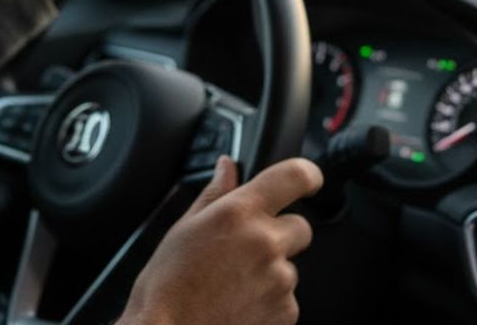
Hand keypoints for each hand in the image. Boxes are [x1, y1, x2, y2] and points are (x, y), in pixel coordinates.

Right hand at [118, 157, 323, 324]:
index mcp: (240, 213)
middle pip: (301, 226)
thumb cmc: (168, 285)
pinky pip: (288, 298)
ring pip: (290, 266)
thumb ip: (215, 193)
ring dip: (271, 271)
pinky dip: (270, 300)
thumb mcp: (184, 228)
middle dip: (280, 233)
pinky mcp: (285, 312)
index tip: (307, 180)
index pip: (295, 176)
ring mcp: (279, 279)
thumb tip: (227, 166)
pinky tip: (239, 302)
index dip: (307, 174)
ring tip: (233, 283)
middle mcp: (265, 242)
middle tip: (247, 249)